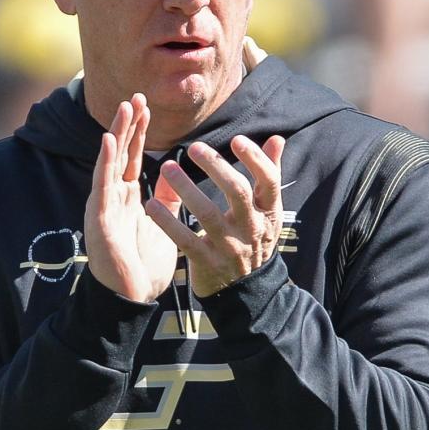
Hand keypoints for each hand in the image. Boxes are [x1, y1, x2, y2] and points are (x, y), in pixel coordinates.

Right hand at [85, 94, 179, 303]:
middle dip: (127, 124)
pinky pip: (102, 186)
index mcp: (127, 199)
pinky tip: (109, 141)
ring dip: (116, 134)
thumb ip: (167, 199)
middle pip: (119, 153)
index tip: (145, 105)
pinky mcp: (100, 220)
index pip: (131, 157)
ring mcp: (104, 207)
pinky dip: (105, 162)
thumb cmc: (144, 268)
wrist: (132, 300)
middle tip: (136, 95)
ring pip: (109, 163)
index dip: (137, 131)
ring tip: (124, 107)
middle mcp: (112, 198)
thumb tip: (175, 173)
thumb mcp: (163, 225)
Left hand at [146, 134, 285, 298]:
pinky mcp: (208, 263)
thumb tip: (277, 138)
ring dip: (185, 189)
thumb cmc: (254, 240)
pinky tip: (151, 205)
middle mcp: (252, 229)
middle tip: (194, 148)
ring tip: (167, 168)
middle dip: (216, 167)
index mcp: (269, 213)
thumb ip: (269, 175)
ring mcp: (230, 248)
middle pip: (237, 193)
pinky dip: (167, 223)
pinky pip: (185, 240)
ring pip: (207, 214)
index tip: (236, 140)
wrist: (246, 291)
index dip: (255, 159)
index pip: (268, 182)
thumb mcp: (268, 212)